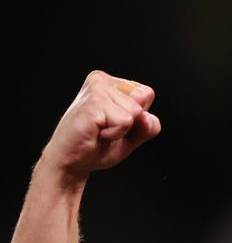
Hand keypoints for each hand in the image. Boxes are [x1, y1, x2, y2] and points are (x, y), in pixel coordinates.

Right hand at [41, 70, 160, 179]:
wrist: (71, 161)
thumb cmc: (97, 145)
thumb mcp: (132, 136)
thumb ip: (148, 127)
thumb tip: (147, 117)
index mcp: (112, 83)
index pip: (147, 94)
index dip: (138, 116)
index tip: (115, 123)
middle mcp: (103, 81)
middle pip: (144, 98)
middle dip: (132, 122)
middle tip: (108, 128)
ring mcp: (97, 89)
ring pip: (136, 111)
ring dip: (121, 129)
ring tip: (101, 130)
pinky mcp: (93, 103)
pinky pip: (125, 121)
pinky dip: (115, 134)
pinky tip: (97, 133)